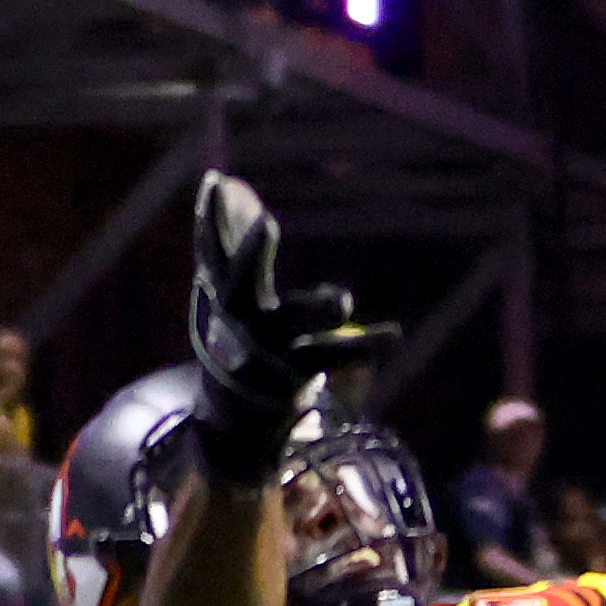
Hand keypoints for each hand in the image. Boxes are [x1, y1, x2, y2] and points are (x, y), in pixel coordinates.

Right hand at [180, 171, 378, 475]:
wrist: (232, 422)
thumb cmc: (237, 340)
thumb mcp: (232, 292)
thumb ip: (236, 245)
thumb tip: (232, 184)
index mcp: (223, 298)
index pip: (212, 253)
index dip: (212, 220)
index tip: (217, 183)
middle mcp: (239, 322)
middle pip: (239, 284)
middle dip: (249, 255)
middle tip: (266, 223)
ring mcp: (266, 350)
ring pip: (291, 323)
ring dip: (316, 307)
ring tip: (344, 300)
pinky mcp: (293, 376)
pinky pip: (330, 356)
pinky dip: (363, 347)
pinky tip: (393, 334)